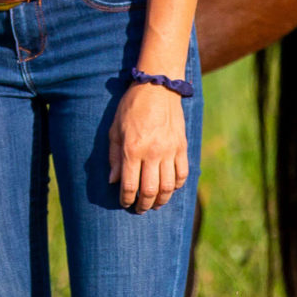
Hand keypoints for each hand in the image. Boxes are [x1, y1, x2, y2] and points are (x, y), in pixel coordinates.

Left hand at [108, 82, 188, 213]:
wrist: (158, 87)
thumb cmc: (131, 107)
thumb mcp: (115, 129)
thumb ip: (114, 157)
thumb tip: (114, 181)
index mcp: (133, 149)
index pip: (130, 185)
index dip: (126, 199)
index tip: (124, 203)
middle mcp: (152, 153)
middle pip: (150, 191)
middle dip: (143, 205)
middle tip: (139, 209)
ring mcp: (170, 151)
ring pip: (168, 187)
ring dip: (161, 200)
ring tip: (155, 204)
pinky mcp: (182, 147)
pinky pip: (182, 174)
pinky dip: (176, 186)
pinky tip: (169, 189)